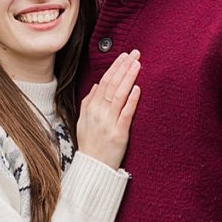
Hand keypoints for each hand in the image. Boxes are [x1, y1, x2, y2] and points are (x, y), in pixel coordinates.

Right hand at [76, 50, 140, 169]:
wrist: (93, 167)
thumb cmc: (90, 144)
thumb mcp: (83, 121)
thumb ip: (88, 101)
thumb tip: (97, 84)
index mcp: (91, 108)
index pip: (104, 82)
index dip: (115, 67)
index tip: (124, 55)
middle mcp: (99, 113)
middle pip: (112, 84)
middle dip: (124, 67)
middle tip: (135, 53)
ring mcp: (109, 123)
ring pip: (119, 95)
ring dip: (129, 78)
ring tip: (138, 65)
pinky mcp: (119, 134)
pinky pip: (126, 114)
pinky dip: (131, 100)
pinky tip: (137, 88)